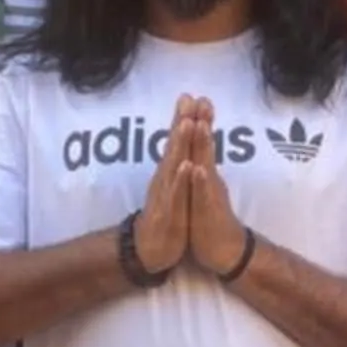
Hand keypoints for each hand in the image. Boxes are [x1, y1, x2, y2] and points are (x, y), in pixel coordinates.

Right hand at [132, 97, 200, 279]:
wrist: (152, 250)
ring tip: (187, 123)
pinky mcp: (168, 212)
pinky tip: (188, 166)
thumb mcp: (175, 189)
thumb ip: (178, 166)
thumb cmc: (167, 217)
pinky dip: (182, 180)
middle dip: (182, 122)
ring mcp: (165, 194)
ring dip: (180, 144)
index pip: (179, 142)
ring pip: (174, 165)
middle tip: (188, 99)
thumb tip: (183, 147)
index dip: (185, 119)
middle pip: (175, 146)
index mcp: (171, 173)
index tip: (194, 96)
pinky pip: (176, 194)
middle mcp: (166, 178)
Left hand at [181, 110, 250, 279]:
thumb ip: (202, 169)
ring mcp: (209, 194)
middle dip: (202, 122)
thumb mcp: (202, 190)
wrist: (225, 251)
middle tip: (202, 99)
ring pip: (205, 166)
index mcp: (203, 173)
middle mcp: (208, 179)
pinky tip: (196, 169)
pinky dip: (199, 181)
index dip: (196, 120)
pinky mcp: (208, 211)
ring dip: (203, 145)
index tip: (192, 97)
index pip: (199, 143)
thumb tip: (198, 152)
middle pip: (205, 146)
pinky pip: (203, 195)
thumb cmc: (210, 219)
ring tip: (200, 124)